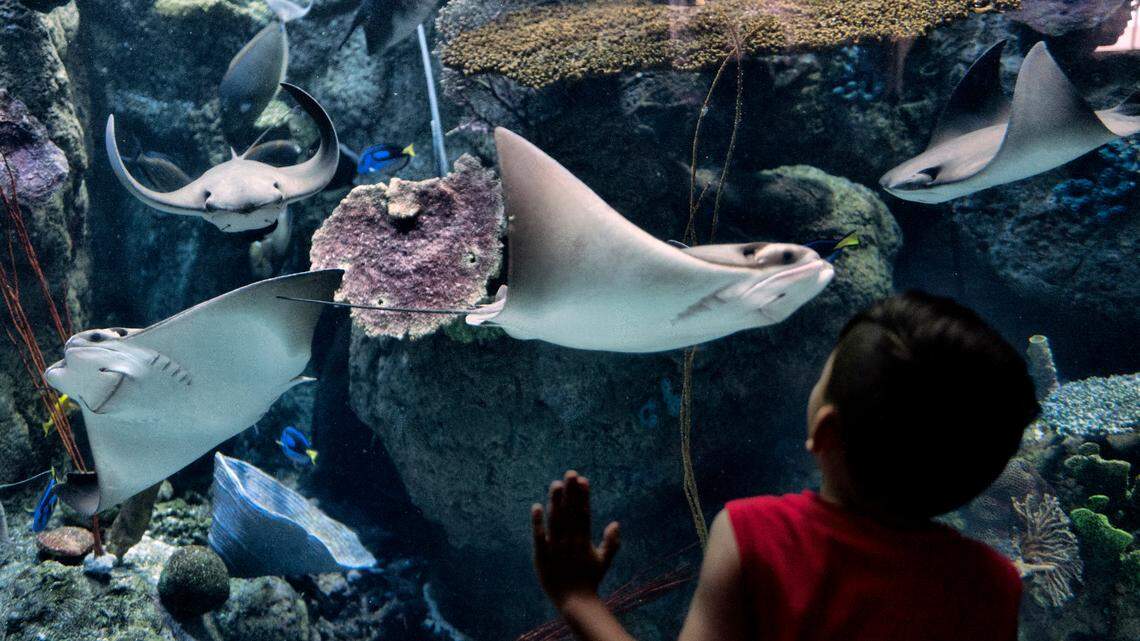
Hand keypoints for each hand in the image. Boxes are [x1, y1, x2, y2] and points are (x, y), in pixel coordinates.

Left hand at [531, 470, 620, 608]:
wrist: (575, 602)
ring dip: (556, 502)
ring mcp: (556, 549)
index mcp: (584, 541)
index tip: (583, 480)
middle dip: (570, 492)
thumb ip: (611, 543)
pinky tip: (536, 507)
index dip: (583, 496)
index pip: (584, 514)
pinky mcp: (542, 557)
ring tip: (556, 484)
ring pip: (556, 521)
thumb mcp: (603, 561)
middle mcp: (571, 542)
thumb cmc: (589, 581)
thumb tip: (616, 523)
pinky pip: (539, 537)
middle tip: (570, 473)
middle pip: (570, 513)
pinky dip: (538, 523)